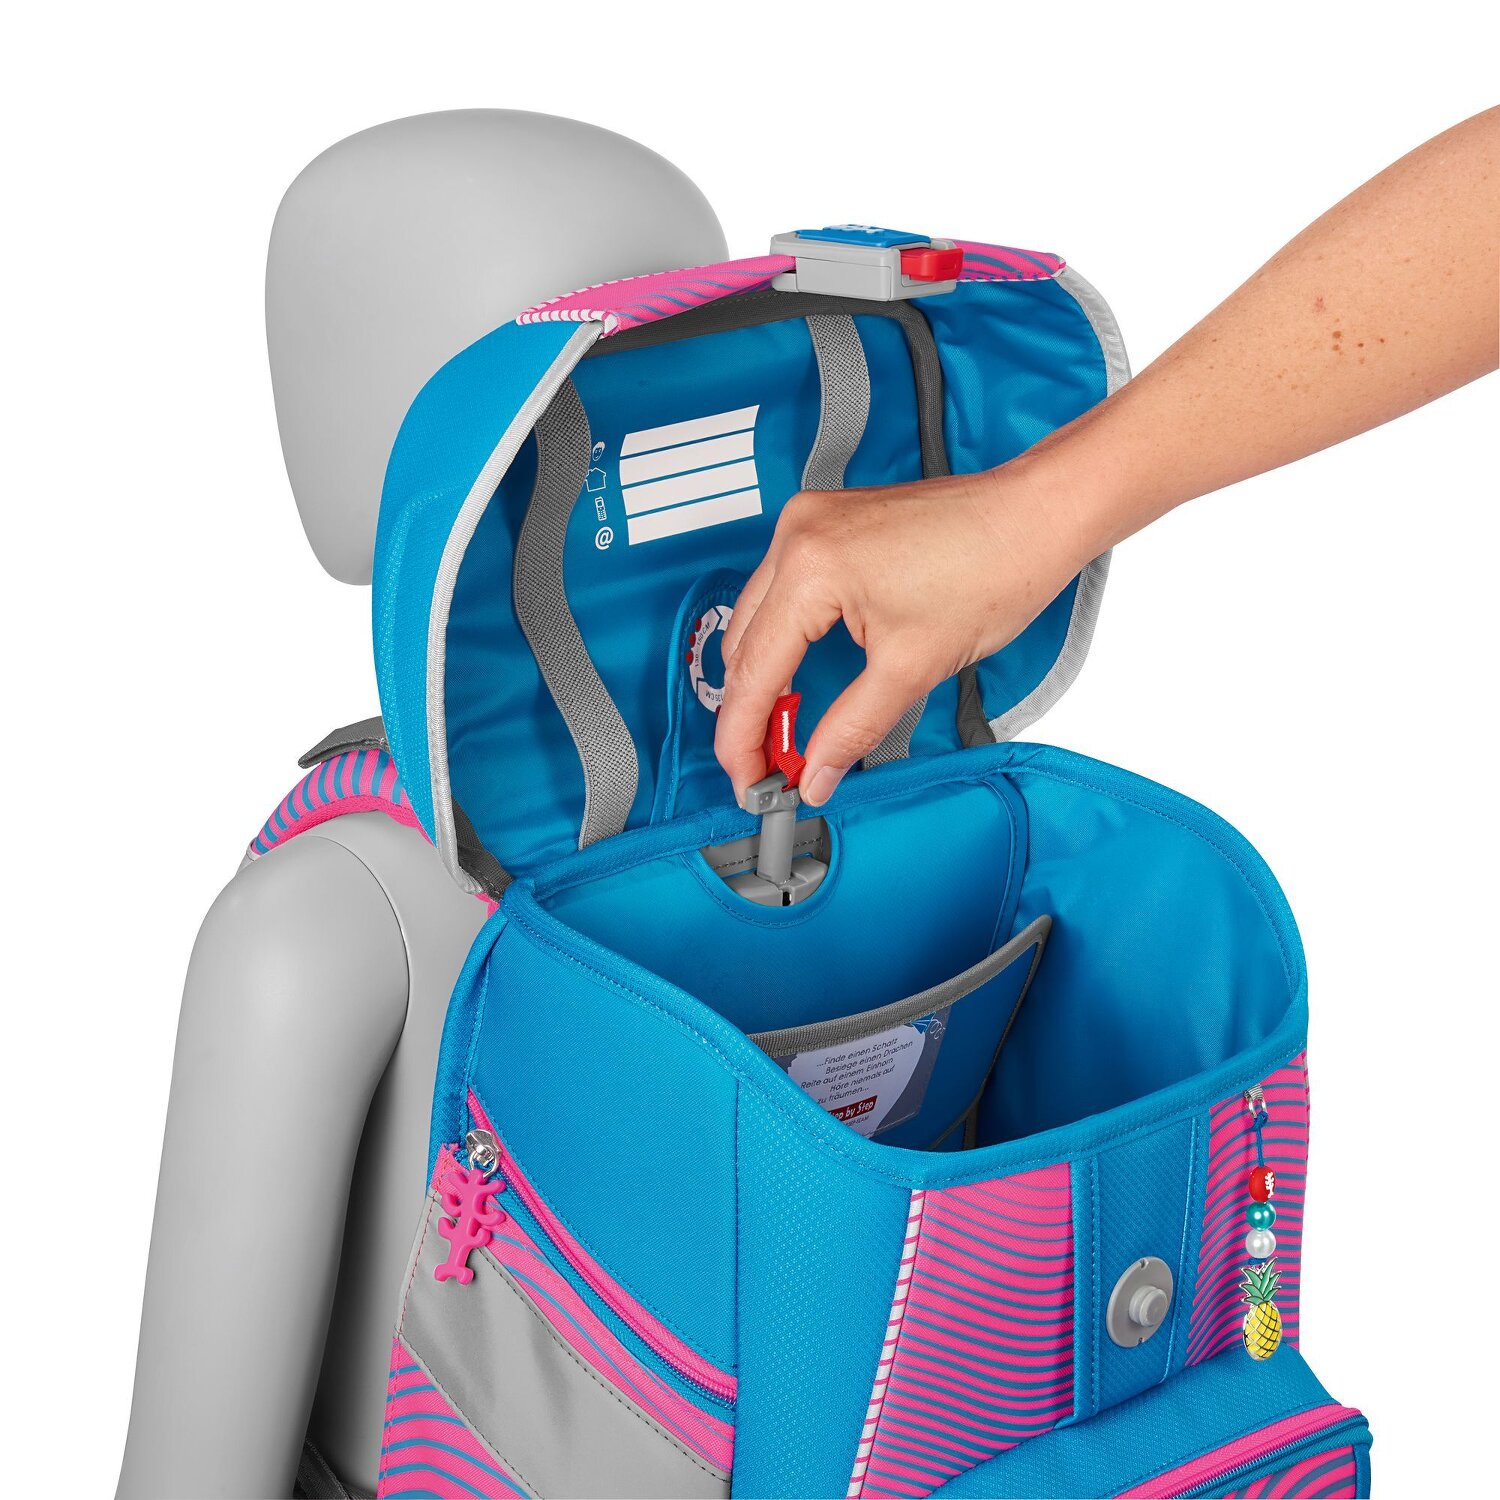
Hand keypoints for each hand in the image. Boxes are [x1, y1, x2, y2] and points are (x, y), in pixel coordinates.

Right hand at [714, 462, 1087, 805]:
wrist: (1035, 518)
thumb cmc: (994, 567)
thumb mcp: (913, 668)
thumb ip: (852, 729)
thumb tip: (817, 772)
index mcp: (810, 567)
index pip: (753, 672)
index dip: (743, 739)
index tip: (749, 780)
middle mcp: (798, 534)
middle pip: (743, 645)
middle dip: (752, 711)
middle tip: (769, 765)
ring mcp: (811, 522)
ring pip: (757, 617)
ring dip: (766, 675)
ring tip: (785, 729)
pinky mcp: (828, 523)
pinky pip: (782, 590)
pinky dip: (787, 638)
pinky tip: (801, 675)